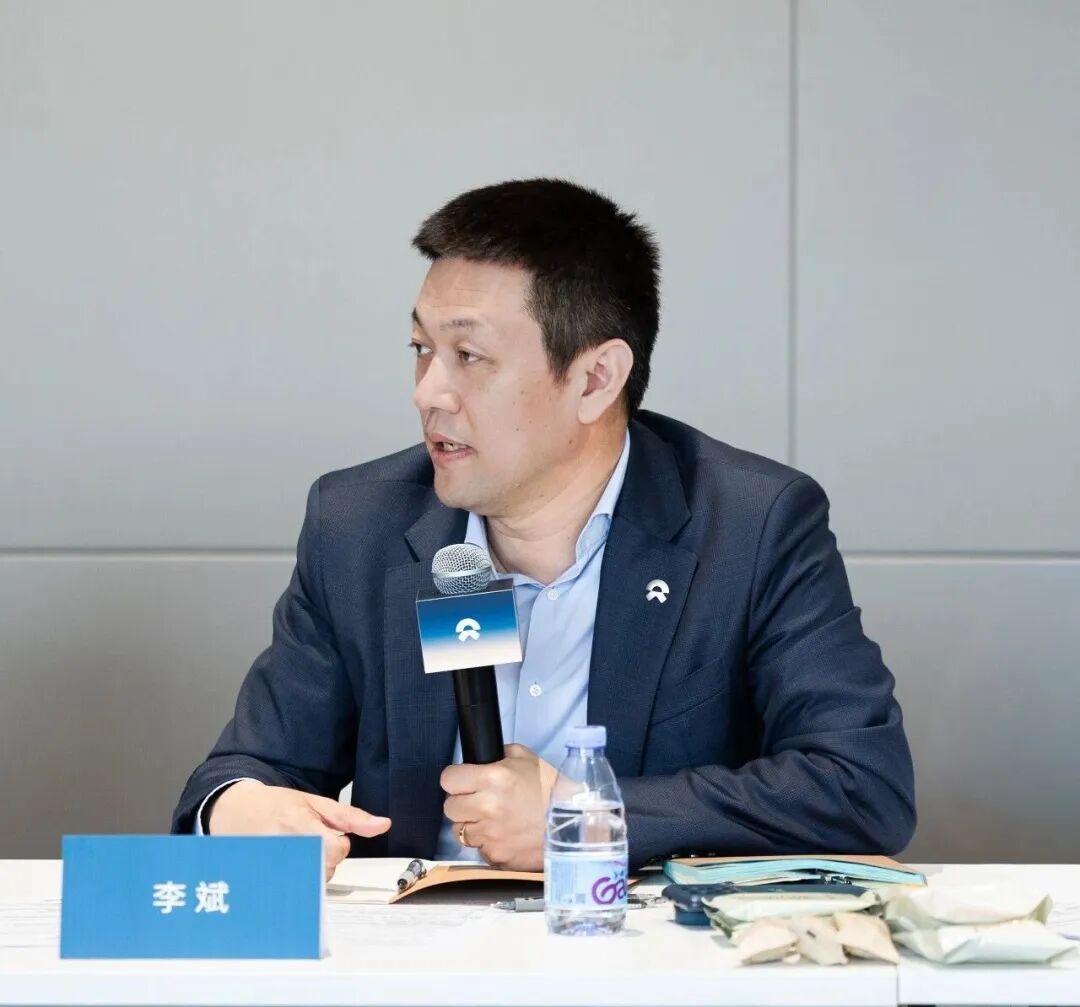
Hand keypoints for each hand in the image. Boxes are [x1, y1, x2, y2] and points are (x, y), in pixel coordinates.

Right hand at [207, 780, 391, 881]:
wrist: (235, 811)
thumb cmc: (277, 805)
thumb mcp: (316, 802)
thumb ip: (351, 817)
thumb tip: (383, 824)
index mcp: (299, 824)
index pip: (336, 850)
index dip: (338, 844)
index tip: (326, 834)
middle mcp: (283, 848)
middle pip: (325, 870)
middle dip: (324, 860)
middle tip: (307, 843)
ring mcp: (269, 867)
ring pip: (310, 884)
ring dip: (310, 872)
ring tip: (295, 853)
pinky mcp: (261, 882)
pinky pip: (293, 892)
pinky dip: (296, 882)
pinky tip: (286, 868)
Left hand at [441, 743, 557, 870]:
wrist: (574, 824)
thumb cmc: (552, 791)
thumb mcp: (527, 758)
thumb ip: (500, 754)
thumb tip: (481, 758)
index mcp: (493, 779)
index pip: (448, 779)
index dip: (456, 779)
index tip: (462, 781)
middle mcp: (487, 807)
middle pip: (450, 807)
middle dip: (462, 803)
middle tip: (479, 801)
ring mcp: (490, 835)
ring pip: (460, 830)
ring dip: (473, 824)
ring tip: (494, 819)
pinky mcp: (495, 856)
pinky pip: (479, 848)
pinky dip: (487, 842)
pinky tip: (504, 834)